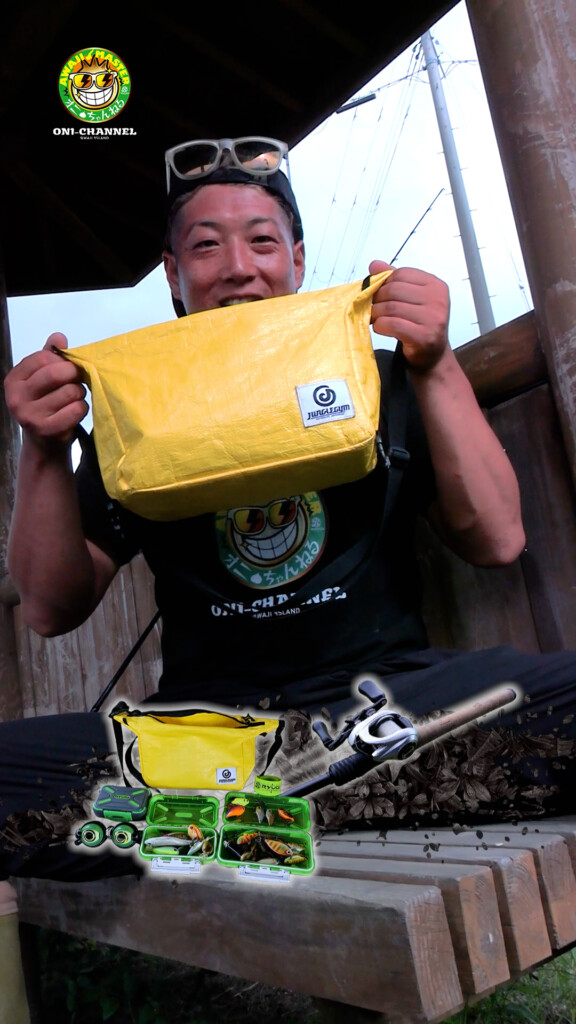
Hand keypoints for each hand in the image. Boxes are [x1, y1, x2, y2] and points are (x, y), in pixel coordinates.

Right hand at [4, 333, 87, 448]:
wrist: (44, 443)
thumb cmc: (45, 405)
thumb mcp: (42, 379)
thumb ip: (50, 356)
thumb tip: (59, 337)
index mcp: (13, 380)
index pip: (43, 358)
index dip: (62, 360)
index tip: (67, 367)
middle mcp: (16, 397)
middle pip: (56, 373)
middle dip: (74, 374)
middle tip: (77, 380)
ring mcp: (29, 415)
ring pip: (70, 391)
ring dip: (80, 393)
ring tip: (75, 398)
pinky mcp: (46, 430)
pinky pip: (76, 409)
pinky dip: (82, 408)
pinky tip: (76, 411)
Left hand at [369, 259, 450, 372]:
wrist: (431, 356)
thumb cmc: (419, 325)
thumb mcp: (409, 299)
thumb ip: (393, 281)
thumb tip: (374, 264)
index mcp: (435, 285)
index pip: (401, 274)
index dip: (384, 283)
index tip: (379, 294)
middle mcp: (437, 299)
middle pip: (394, 290)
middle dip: (377, 299)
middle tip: (372, 308)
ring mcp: (433, 318)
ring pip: (391, 307)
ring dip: (376, 313)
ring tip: (374, 319)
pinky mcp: (424, 336)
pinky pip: (392, 324)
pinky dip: (380, 325)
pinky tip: (381, 328)